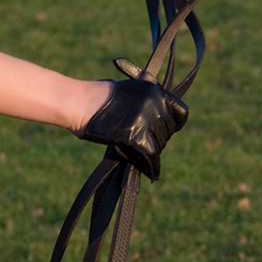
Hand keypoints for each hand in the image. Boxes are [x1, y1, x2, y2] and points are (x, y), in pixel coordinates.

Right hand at [73, 77, 187, 179]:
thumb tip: (159, 114)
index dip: (176, 124)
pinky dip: (152, 167)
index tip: (167, 130)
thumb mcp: (129, 88)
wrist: (80, 102)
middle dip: (159, 140)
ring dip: (153, 153)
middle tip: (146, 145)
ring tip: (144, 159)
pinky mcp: (136, 136)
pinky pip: (151, 156)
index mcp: (155, 90)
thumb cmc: (98, 96)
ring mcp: (146, 120)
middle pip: (168, 132)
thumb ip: (146, 99)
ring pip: (159, 145)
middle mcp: (154, 104)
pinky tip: (151, 173)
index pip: (181, 112)